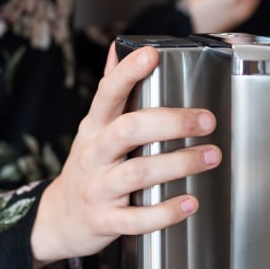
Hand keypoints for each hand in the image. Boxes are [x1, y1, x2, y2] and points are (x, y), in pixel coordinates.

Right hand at [30, 45, 222, 265]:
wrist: (59, 218)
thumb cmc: (88, 167)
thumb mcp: (93, 127)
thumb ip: (110, 90)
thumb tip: (119, 47)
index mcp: (95, 126)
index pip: (107, 92)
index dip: (127, 72)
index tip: (152, 55)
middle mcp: (94, 154)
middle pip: (128, 130)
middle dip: (171, 122)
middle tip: (207, 120)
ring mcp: (97, 188)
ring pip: (137, 173)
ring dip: (178, 164)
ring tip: (210, 156)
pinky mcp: (104, 221)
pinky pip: (136, 219)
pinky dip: (165, 212)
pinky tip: (190, 202)